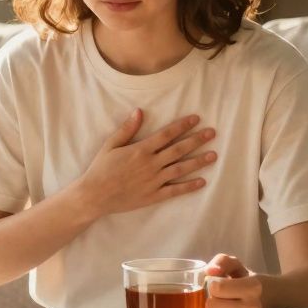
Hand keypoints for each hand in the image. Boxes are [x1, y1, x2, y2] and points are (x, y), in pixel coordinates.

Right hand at [74, 109, 217, 218]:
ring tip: (213, 155)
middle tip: (212, 133)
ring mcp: (153, 181)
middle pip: (178, 150)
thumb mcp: (110, 145)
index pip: (167, 134)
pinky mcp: (153, 196)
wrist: (94, 195)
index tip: (196, 119)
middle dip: (197, 140)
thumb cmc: (101, 169)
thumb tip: (139, 111)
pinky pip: (175, 191)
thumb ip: (127, 129)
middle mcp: (150, 164)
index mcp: (141, 150)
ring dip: (198, 162)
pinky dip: (189, 187)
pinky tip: (202, 181)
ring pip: (181, 169)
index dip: (183, 125)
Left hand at [203, 253, 261, 307]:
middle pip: (212, 305)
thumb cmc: (243, 280)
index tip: (218, 283)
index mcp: (253, 288)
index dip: (212, 284)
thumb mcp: (235, 265)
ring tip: (218, 307)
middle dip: (209, 298)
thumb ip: (221, 262)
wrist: (264, 299)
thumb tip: (210, 271)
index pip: (217, 288)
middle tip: (217, 296)